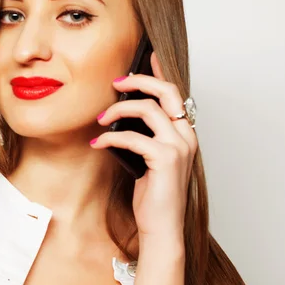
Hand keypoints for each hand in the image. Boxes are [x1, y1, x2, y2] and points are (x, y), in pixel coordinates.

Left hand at [91, 52, 197, 247]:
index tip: (147, 57)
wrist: (161, 227)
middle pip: (166, 92)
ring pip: (148, 109)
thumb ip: (144, 135)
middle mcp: (186, 136)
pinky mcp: (165, 159)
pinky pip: (132, 136)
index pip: (174, 94)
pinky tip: (98, 143)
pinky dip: (110, 137)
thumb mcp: (148, 159)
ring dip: (118, 110)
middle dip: (139, 81)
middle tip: (116, 83)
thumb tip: (120, 114)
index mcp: (184, 134)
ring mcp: (178, 147)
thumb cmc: (154, 195)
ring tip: (100, 119)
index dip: (160, 73)